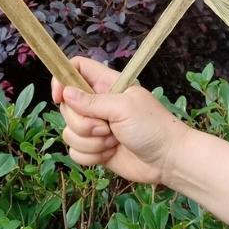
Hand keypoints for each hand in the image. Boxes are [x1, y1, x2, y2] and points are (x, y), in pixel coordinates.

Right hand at [51, 56, 190, 186]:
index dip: (62, 79)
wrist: (167, 160)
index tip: (60, 97)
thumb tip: (66, 93)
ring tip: (114, 140)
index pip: (75, 68)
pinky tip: (111, 154)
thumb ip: (93, 102)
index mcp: (105, 84)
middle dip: (84, 122)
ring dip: (91, 142)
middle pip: (68, 106)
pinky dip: (91, 157)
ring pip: (69, 132)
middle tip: (107, 126)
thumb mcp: (124, 108)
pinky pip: (75, 153)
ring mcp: (95, 127)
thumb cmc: (152, 126)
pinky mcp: (95, 150)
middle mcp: (97, 104)